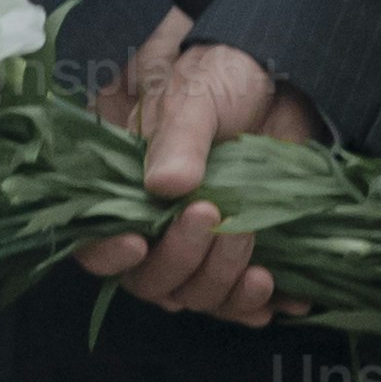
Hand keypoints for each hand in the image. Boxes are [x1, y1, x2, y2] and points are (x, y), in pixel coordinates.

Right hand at [75, 8, 320, 325]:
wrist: (280, 77)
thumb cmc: (220, 77)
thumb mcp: (192, 96)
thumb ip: (178, 138)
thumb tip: (166, 184)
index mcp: (120, 189)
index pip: (94, 242)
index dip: (108, 255)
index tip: (139, 243)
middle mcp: (153, 227)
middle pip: (150, 280)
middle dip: (181, 259)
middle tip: (212, 217)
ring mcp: (198, 246)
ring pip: (195, 295)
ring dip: (222, 282)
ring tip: (250, 238)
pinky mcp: (239, 256)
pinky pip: (240, 301)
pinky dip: (260, 304)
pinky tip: (286, 297)